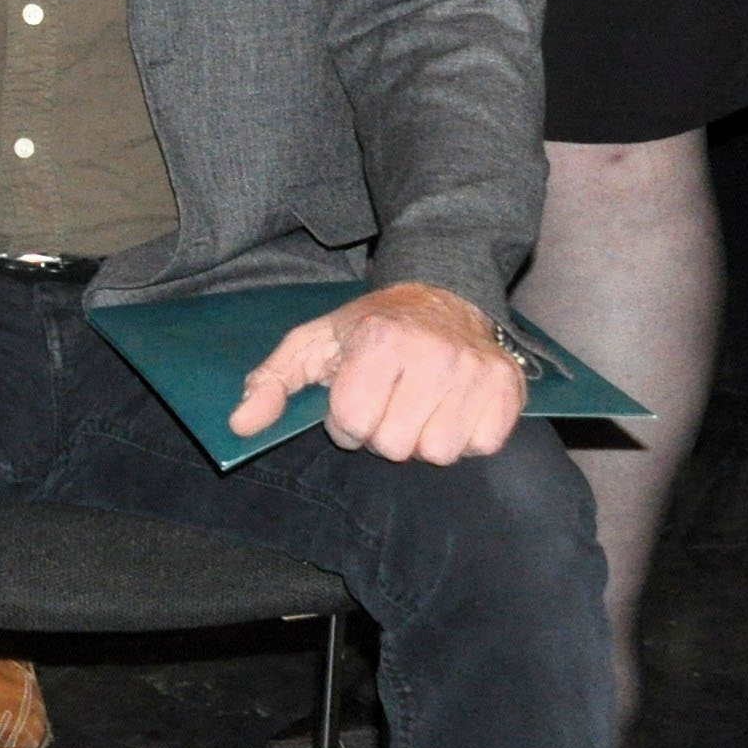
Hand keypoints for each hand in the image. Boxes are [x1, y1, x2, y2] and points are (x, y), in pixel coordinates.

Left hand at [229, 282, 525, 463]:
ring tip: (417, 404)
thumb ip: (271, 383)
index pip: (354, 424)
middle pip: (395, 445)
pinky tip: (450, 406)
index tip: (353, 397)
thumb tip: (239, 424)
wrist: (442, 295)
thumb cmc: (368, 327)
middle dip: (382, 431)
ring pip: (438, 453)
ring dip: (422, 437)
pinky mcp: (508, 389)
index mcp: (380, 339)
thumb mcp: (311, 344)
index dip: (345, 421)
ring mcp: (475, 372)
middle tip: (387, 400)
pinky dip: (463, 435)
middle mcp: (433, 353)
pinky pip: (479, 447)